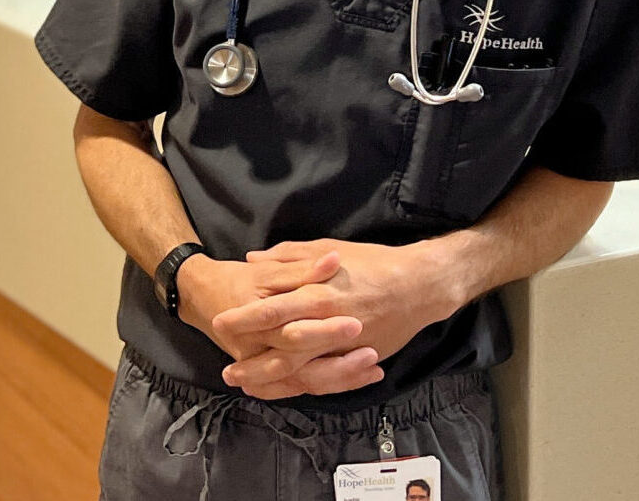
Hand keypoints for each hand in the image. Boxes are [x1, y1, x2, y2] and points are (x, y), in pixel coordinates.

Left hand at [213, 238, 451, 399]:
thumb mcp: (327, 247)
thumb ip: (288, 256)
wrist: (419, 285)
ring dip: (272, 381)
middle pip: (282, 348)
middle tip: (227, 370)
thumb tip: (253, 258)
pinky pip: (326, 380)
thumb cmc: (371, 262)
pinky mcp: (356, 359)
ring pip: (301, 371)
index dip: (244, 319)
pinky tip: (284, 391)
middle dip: (253, 361)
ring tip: (247, 386)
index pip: (272, 309)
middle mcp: (327, 324)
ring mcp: (343, 347)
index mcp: (317, 292)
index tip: (219, 323)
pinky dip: (303, 387)